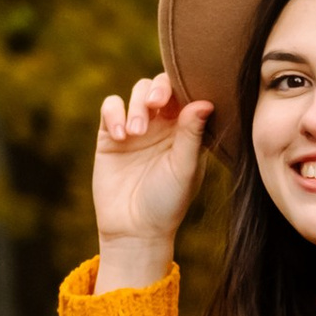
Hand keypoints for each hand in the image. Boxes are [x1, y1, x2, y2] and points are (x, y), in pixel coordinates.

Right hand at [91, 71, 213, 291]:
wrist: (134, 229)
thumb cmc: (167, 202)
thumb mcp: (185, 169)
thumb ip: (192, 135)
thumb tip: (205, 102)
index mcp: (186, 130)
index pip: (187, 94)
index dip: (183, 86)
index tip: (179, 99)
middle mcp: (163, 125)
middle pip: (160, 86)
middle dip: (157, 89)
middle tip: (155, 104)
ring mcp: (136, 128)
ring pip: (136, 92)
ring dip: (136, 105)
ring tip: (135, 132)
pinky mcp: (110, 135)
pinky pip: (110, 107)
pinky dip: (114, 114)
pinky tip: (121, 135)